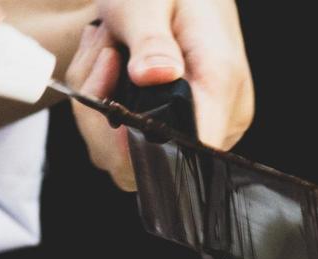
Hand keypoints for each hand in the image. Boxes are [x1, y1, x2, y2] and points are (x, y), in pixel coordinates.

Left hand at [64, 0, 252, 190]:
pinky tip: (108, 66)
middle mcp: (216, 121)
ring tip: (107, 49)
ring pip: (121, 158)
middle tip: (104, 51)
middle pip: (143, 161)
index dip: (134, 136)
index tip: (109, 83)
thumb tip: (155, 76)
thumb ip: (152, 39)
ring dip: (95, 105)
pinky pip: (118, 147)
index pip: (186, 147)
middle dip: (101, 114)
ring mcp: (193, 133)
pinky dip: (98, 108)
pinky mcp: (170, 137)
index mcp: (222, 84)